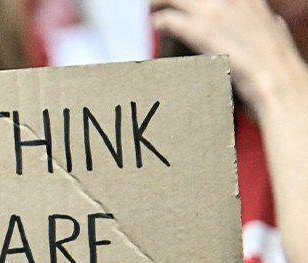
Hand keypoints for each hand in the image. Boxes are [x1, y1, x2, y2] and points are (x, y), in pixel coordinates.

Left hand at [150, 0, 300, 113]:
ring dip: (162, 1)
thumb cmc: (277, 68)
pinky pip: (171, 20)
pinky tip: (154, 24)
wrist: (279, 84)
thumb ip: (266, 25)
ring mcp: (219, 15)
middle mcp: (233, 1)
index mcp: (249, 0)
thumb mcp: (275, 35)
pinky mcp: (205, 33)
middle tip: (159, 3)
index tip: (185, 2)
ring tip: (152, 10)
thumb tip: (272, 22)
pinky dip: (160, 21)